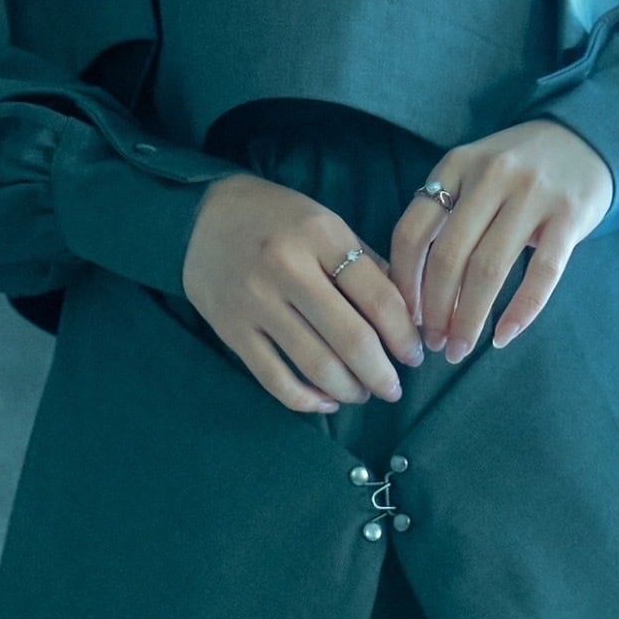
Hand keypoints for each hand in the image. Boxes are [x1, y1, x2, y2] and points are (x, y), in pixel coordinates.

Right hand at [180, 173, 426, 416]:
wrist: (204, 217)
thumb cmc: (279, 220)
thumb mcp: (328, 225)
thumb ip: (366, 265)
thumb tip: (409, 318)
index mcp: (321, 236)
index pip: (378, 299)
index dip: (404, 336)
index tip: (414, 355)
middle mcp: (288, 269)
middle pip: (351, 339)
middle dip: (382, 374)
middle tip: (393, 388)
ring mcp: (256, 302)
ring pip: (316, 365)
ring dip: (349, 390)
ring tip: (363, 393)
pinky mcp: (232, 330)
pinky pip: (275, 378)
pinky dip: (307, 399)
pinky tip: (326, 401)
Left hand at [388, 119, 613, 359]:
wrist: (586, 138)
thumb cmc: (517, 170)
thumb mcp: (473, 174)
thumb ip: (444, 213)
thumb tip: (412, 289)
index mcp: (456, 166)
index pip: (412, 232)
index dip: (405, 283)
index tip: (408, 319)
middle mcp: (491, 176)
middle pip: (448, 257)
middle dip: (436, 311)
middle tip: (434, 345)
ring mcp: (533, 193)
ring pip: (489, 269)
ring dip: (469, 319)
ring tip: (460, 349)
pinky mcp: (570, 214)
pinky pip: (542, 273)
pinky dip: (521, 311)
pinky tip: (504, 337)